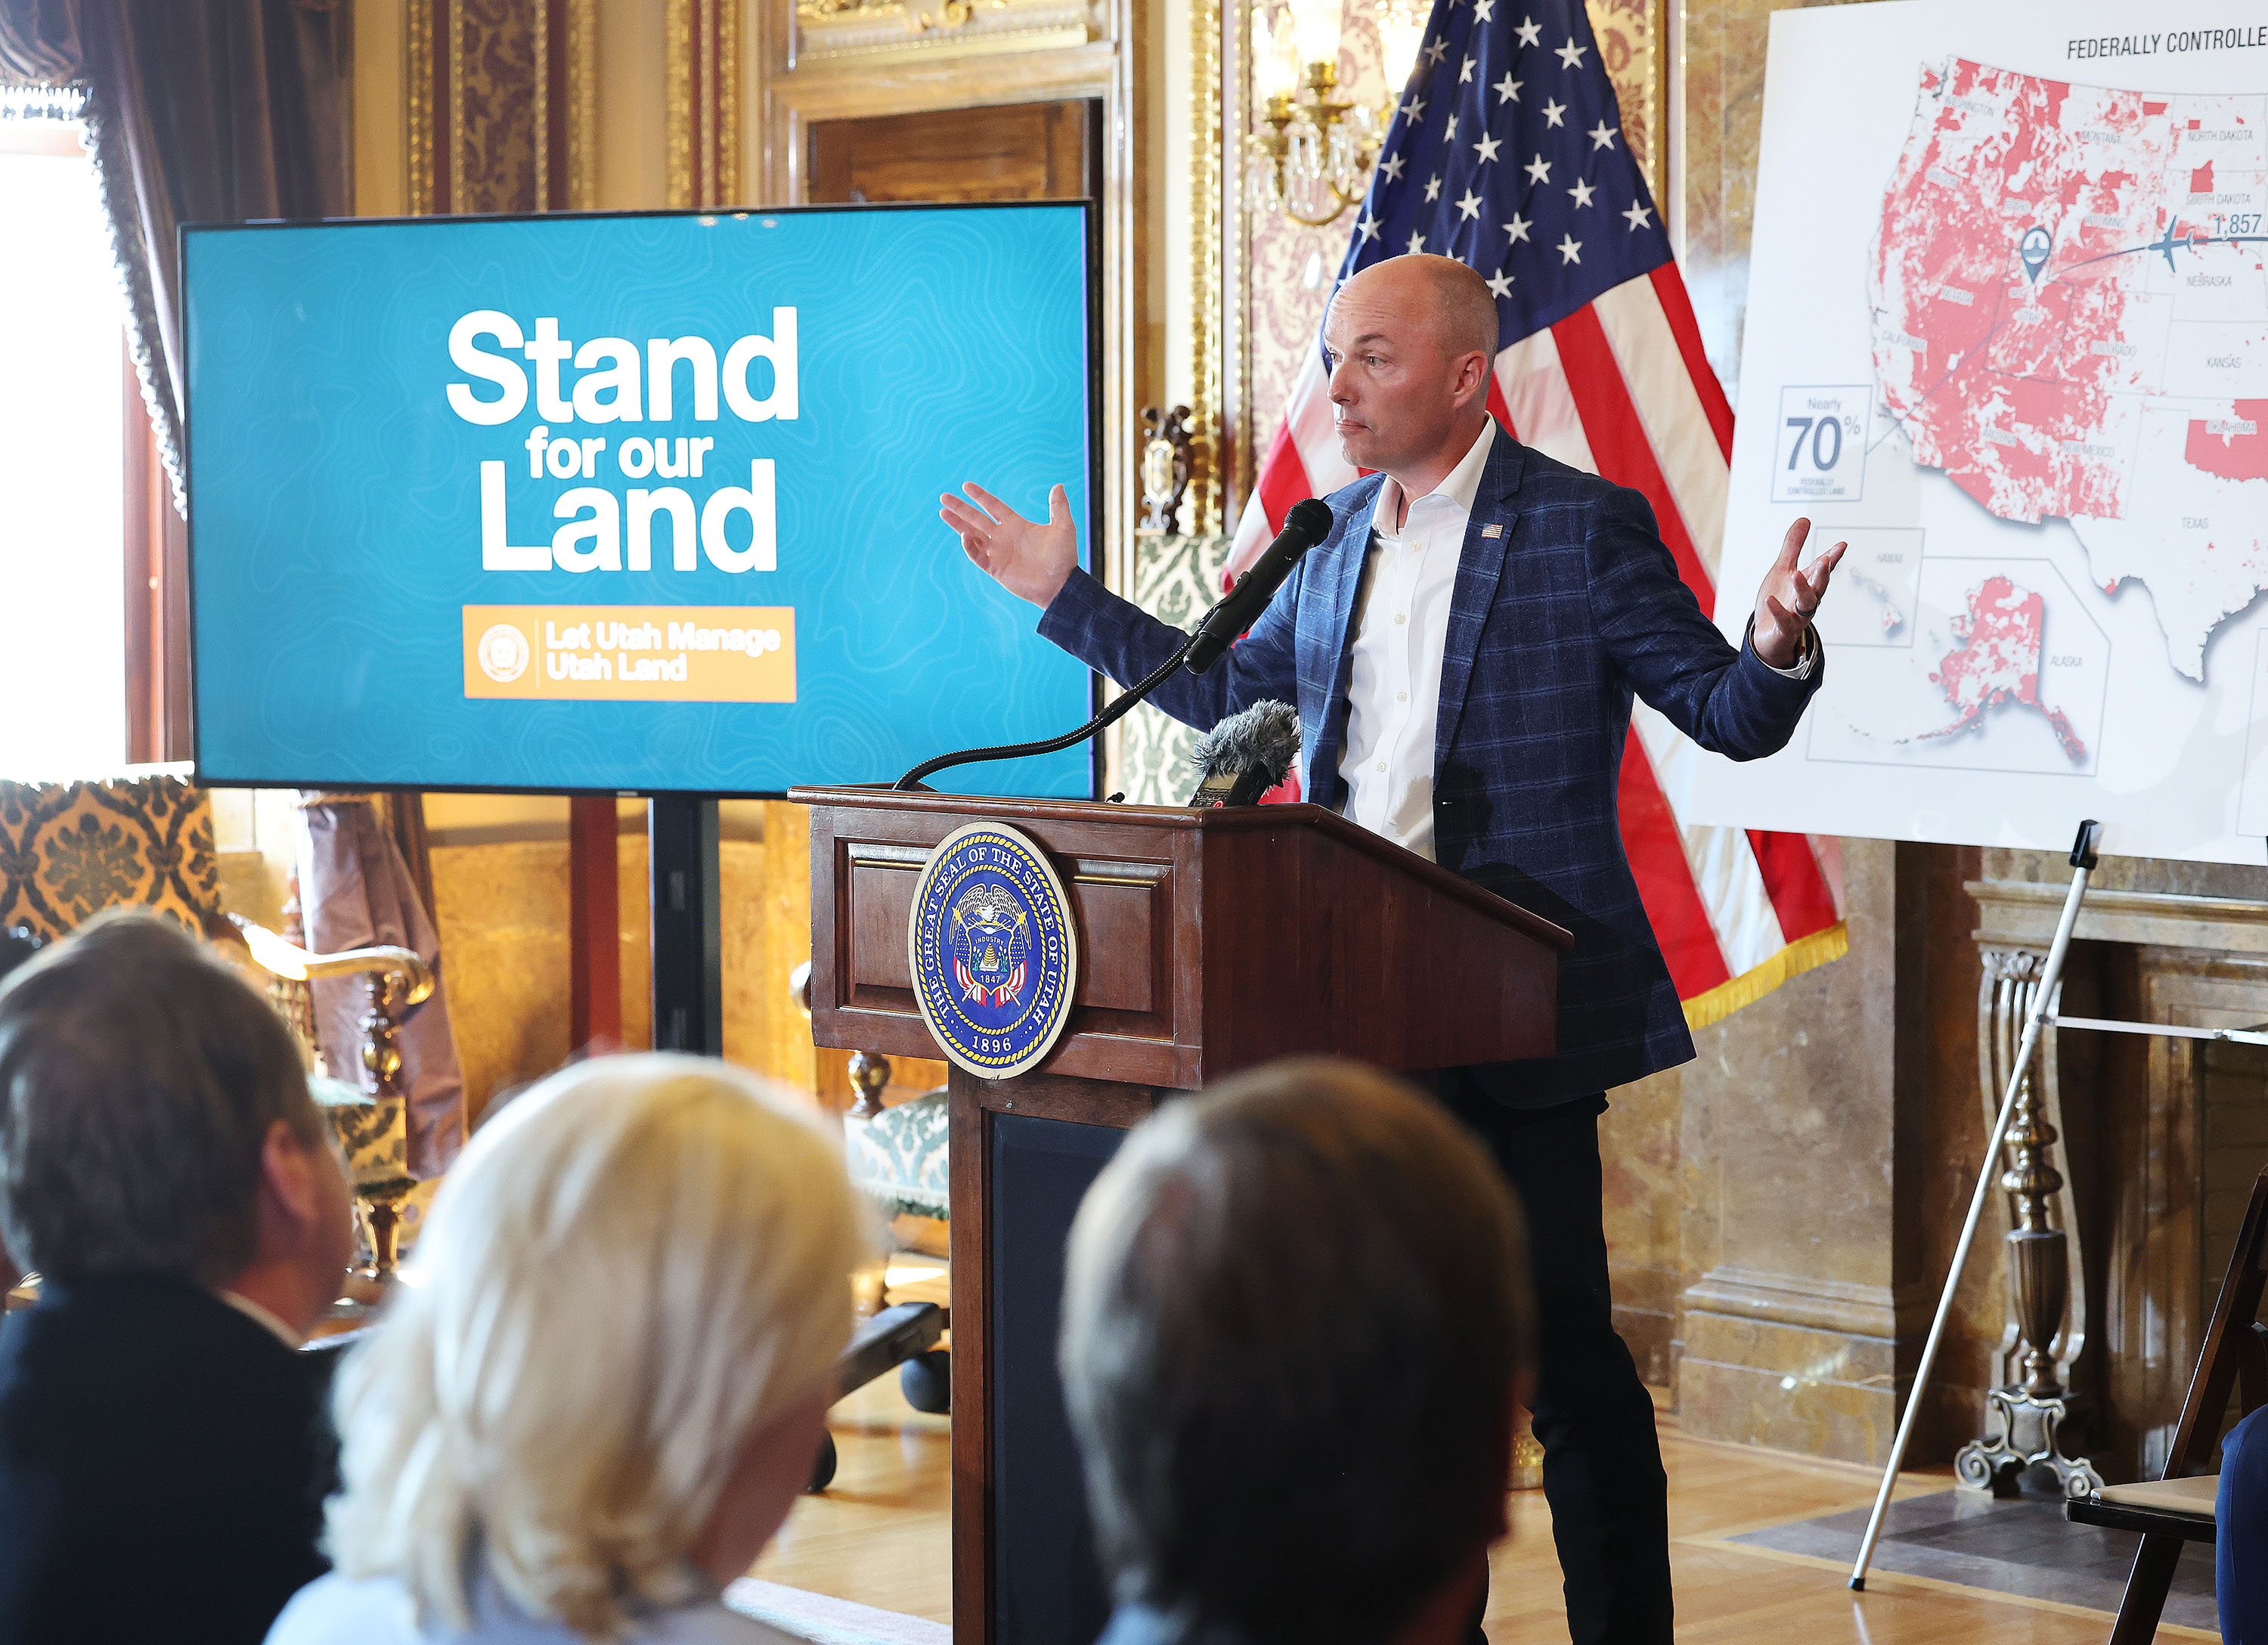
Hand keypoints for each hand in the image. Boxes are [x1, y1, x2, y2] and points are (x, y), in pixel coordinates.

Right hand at [939, 482, 1077, 608]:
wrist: (1061, 585)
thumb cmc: (1063, 558)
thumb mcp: (1064, 527)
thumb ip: (1059, 507)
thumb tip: (1059, 486)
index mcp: (1016, 525)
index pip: (993, 506)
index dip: (980, 496)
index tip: (966, 486)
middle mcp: (1003, 537)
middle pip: (976, 518)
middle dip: (960, 508)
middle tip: (944, 497)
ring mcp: (998, 553)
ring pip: (972, 535)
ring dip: (958, 524)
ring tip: (943, 512)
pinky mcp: (995, 568)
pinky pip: (978, 556)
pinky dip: (970, 547)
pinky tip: (964, 535)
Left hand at [1752, 517, 1845, 668]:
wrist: (1769, 635)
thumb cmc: (1779, 600)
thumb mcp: (1782, 569)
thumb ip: (1793, 546)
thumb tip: (1805, 520)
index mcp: (1808, 583)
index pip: (1823, 569)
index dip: (1832, 558)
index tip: (1841, 545)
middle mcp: (1807, 599)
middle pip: (1819, 586)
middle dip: (1823, 573)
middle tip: (1825, 560)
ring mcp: (1798, 616)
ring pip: (1806, 604)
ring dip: (1804, 589)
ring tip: (1797, 575)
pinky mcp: (1784, 630)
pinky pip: (1783, 621)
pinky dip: (1778, 611)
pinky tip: (1770, 600)